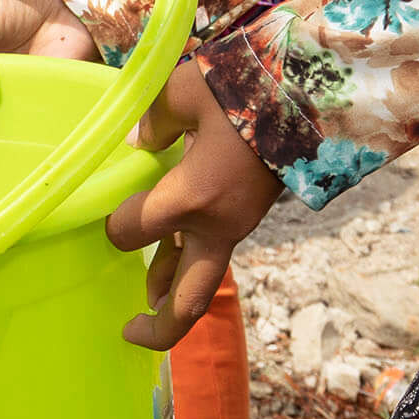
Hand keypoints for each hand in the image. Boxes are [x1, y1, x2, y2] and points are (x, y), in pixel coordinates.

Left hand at [105, 59, 281, 350]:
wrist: (314, 94)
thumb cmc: (245, 86)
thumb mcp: (186, 90)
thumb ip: (154, 117)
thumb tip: (136, 140)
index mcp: (192, 197)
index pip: (135, 230)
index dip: (114, 224)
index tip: (103, 208)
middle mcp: (216, 225)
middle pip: (188, 300)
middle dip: (160, 327)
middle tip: (129, 333)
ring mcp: (237, 224)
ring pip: (202, 277)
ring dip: (173, 292)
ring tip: (146, 301)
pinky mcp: (248, 214)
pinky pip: (213, 248)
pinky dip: (189, 258)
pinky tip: (172, 253)